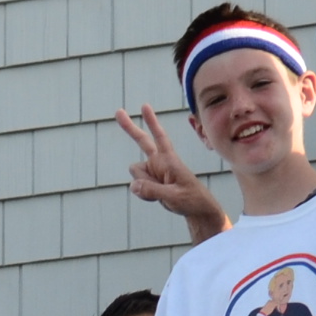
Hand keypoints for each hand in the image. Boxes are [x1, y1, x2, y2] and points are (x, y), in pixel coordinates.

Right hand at [115, 106, 227, 239]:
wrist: (196, 209)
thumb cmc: (191, 199)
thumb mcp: (173, 196)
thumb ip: (152, 190)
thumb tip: (133, 185)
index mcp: (169, 160)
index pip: (160, 137)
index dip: (152, 122)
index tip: (144, 106)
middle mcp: (159, 162)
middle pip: (142, 141)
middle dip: (130, 128)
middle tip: (118, 111)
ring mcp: (153, 171)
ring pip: (135, 173)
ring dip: (143, 186)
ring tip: (161, 194)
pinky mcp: (150, 182)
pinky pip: (137, 186)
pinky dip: (143, 194)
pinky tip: (157, 198)